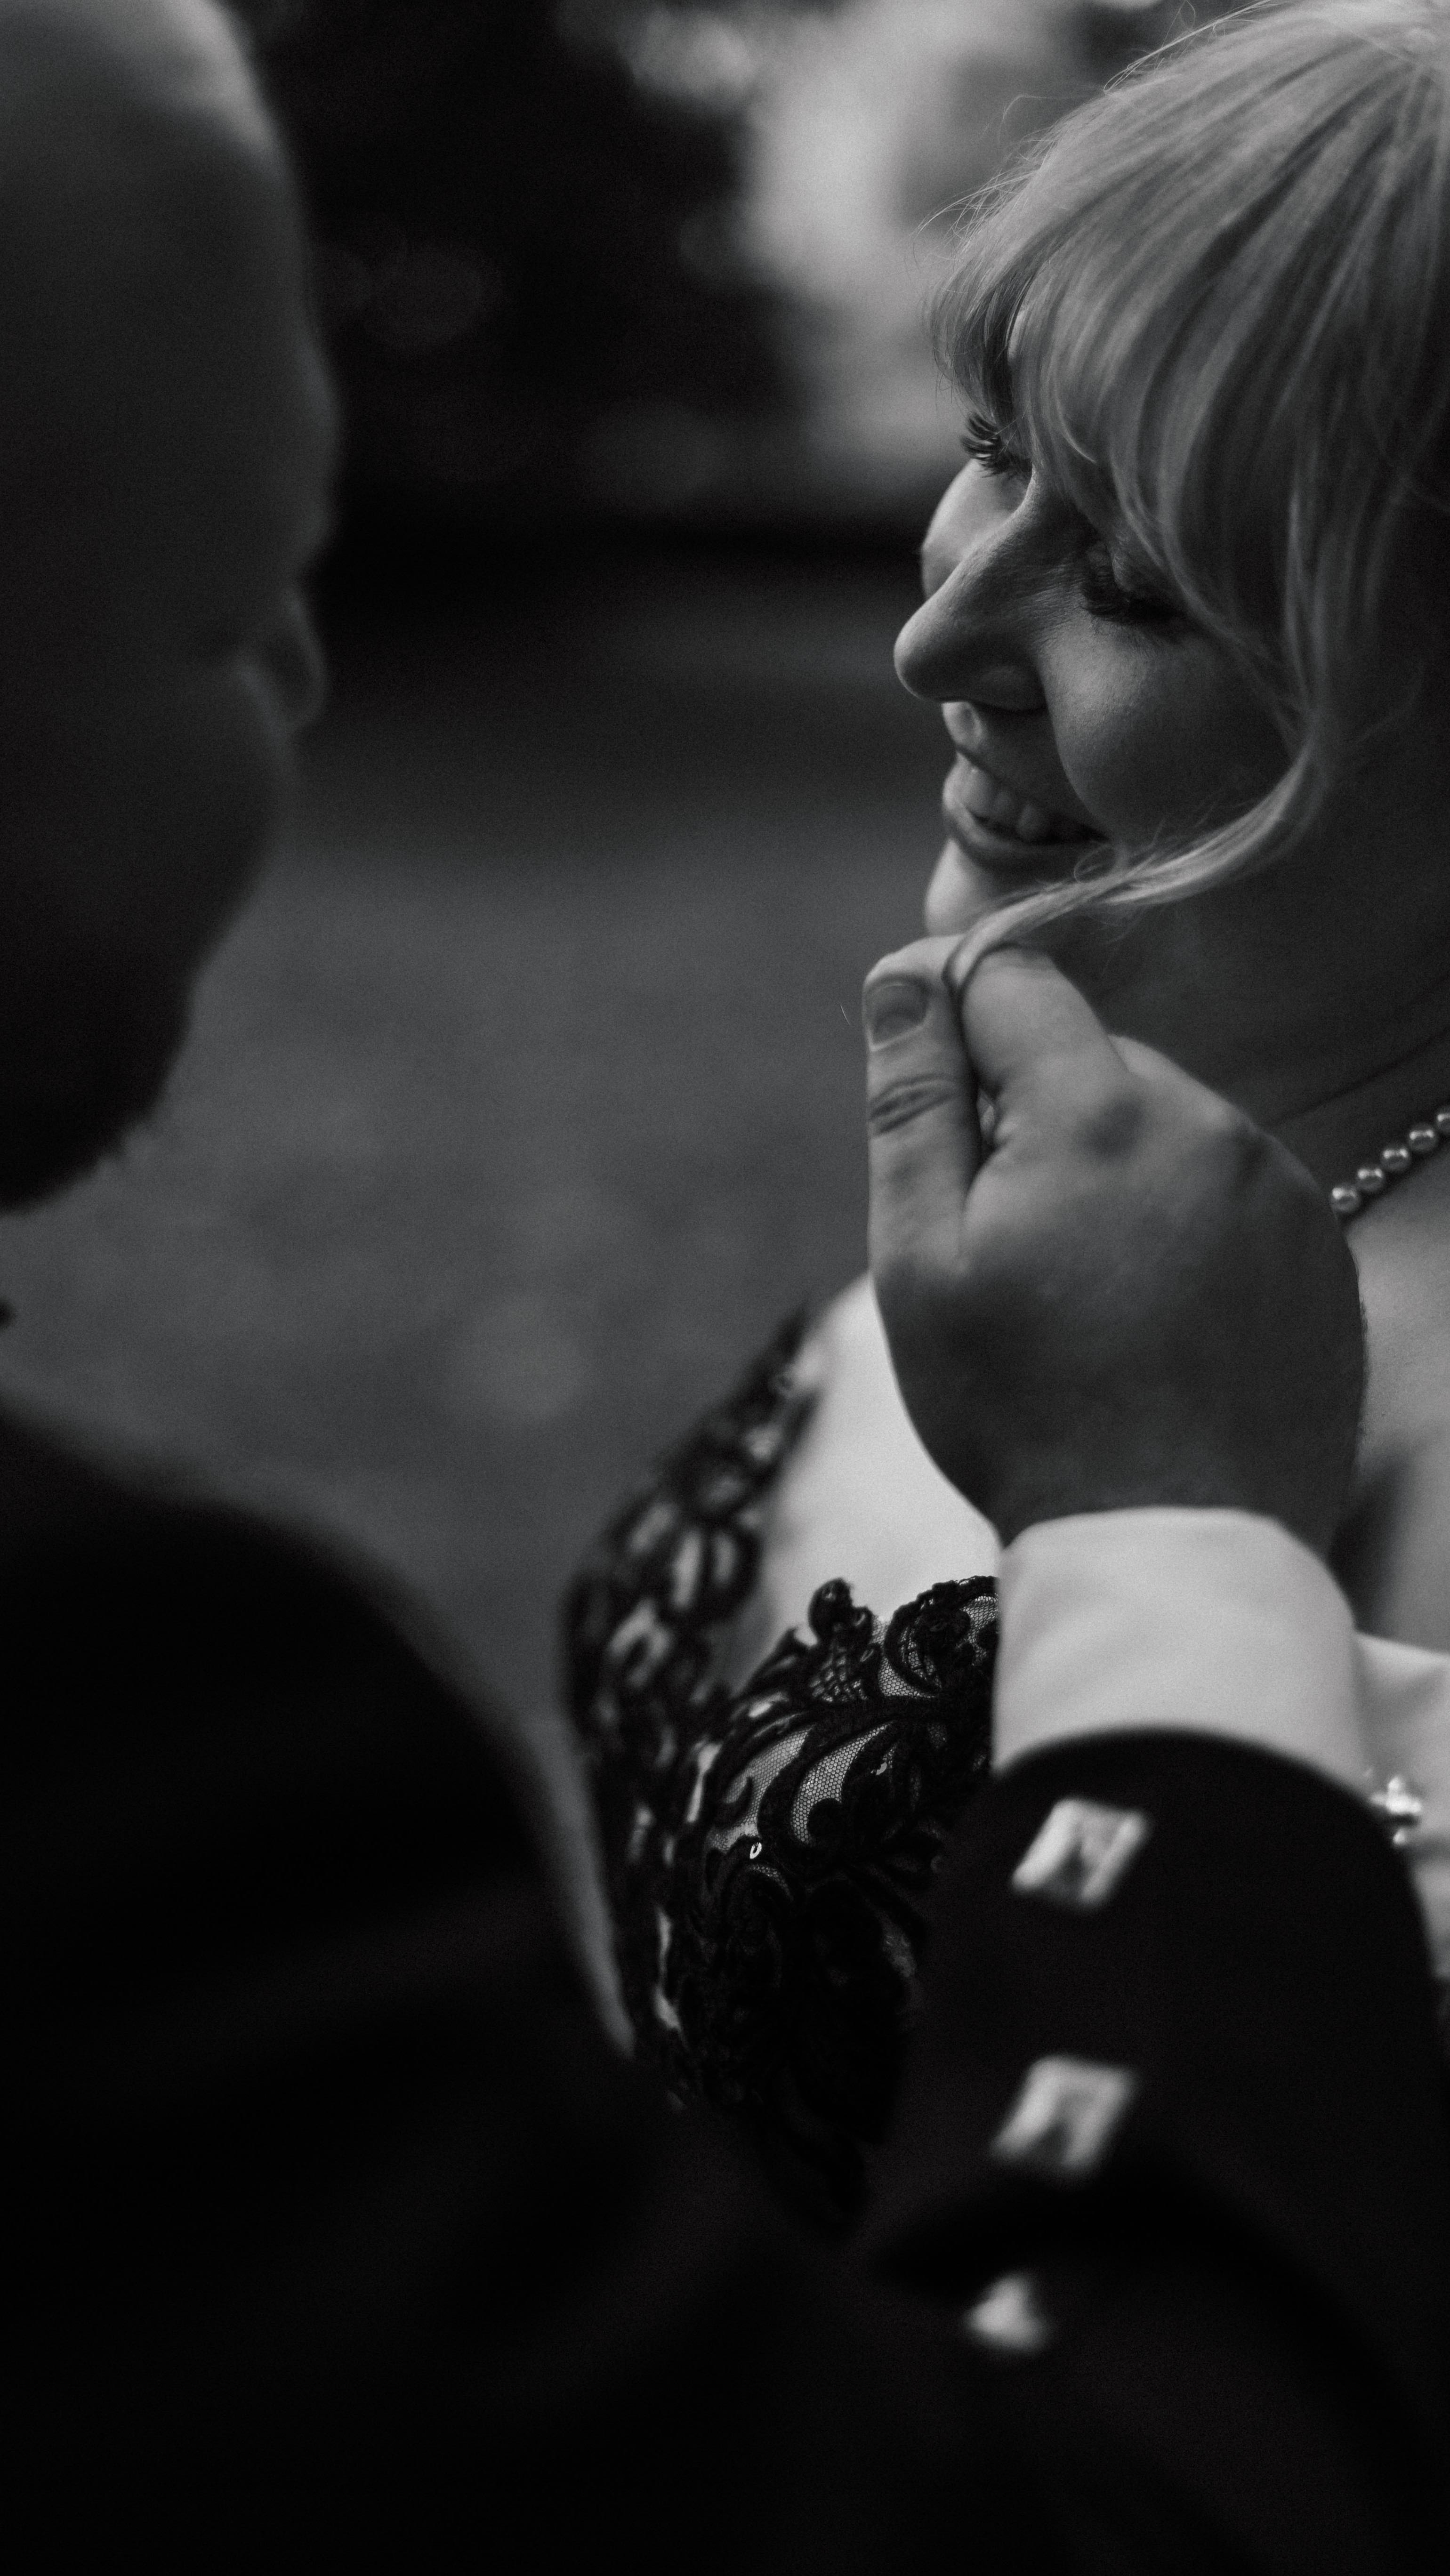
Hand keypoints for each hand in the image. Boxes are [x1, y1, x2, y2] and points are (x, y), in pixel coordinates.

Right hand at [863, 940, 1363, 1553]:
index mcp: (1099, 1113)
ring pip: (1163, 1126)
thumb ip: (914, 1102)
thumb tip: (905, 974)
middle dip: (1035, 1118)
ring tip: (1085, 1299)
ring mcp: (1279, 1187)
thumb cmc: (1023, 1412)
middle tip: (1006, 1246)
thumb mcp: (922, 1260)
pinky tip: (1152, 1321)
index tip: (932, 1102)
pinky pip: (1229, 1193)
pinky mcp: (1321, 1249)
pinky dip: (1180, 1230)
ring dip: (1111, 1174)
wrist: (1173, 1547)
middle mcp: (1209, 1124)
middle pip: (1091, 1058)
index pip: (1015, 982)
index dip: (955, 1024)